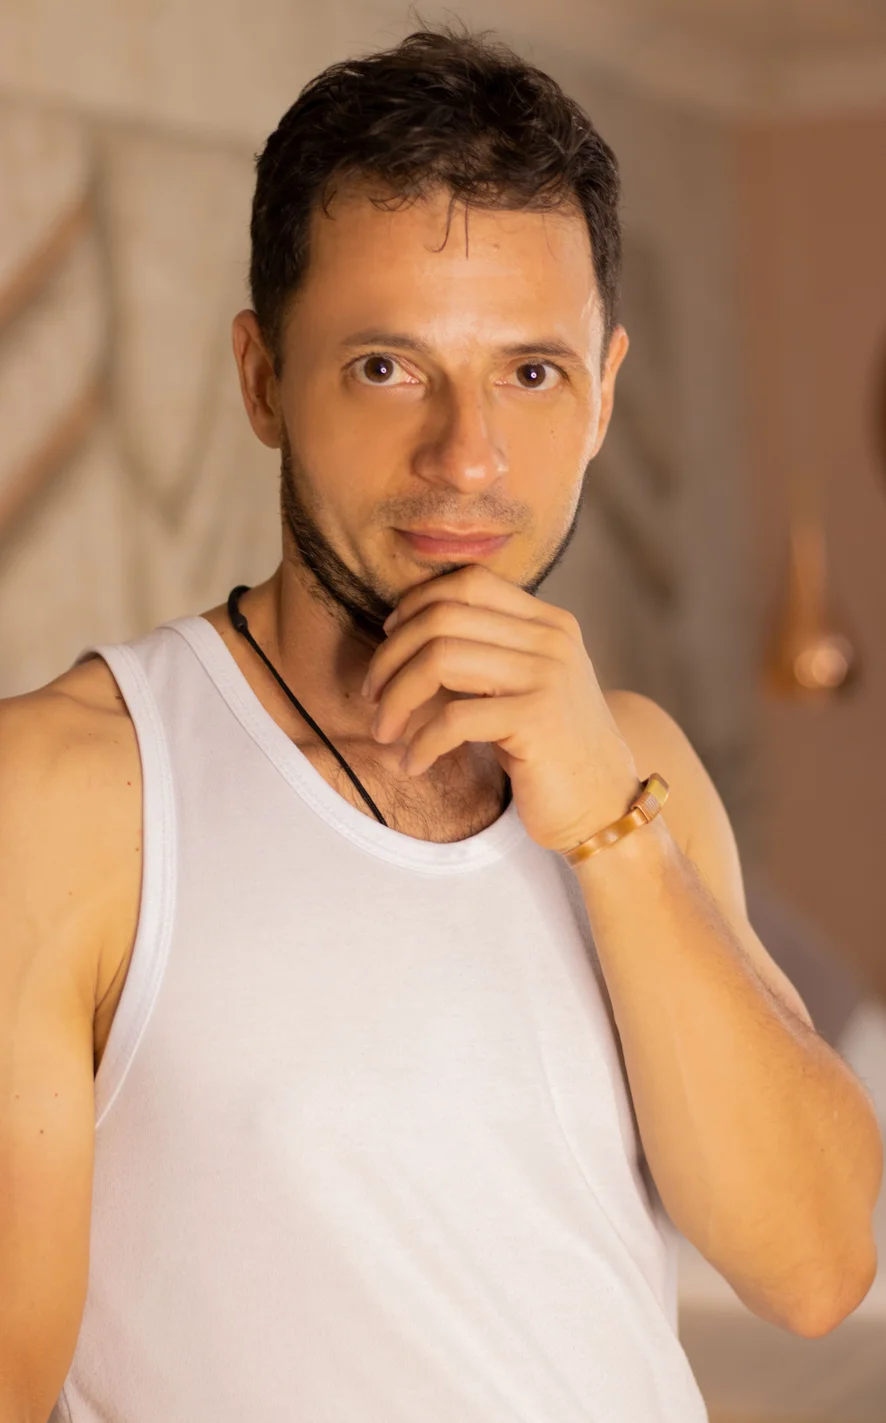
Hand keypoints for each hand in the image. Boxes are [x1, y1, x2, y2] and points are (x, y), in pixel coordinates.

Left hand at [361, 563, 640, 855]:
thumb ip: (489, 651)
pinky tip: (413, 764)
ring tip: (384, 730)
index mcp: (549, 622)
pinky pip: (453, 718)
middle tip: (372, 695)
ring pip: (439, 659)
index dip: (415, 604)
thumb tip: (404, 631)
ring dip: (396, 697)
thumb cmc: (551, 749)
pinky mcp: (537, 721)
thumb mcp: (527, 685)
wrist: (604, 806)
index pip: (468, 582)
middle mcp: (551, 640)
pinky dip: (420, 743)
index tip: (389, 640)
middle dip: (391, 655)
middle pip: (443, 617)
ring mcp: (547, 677)